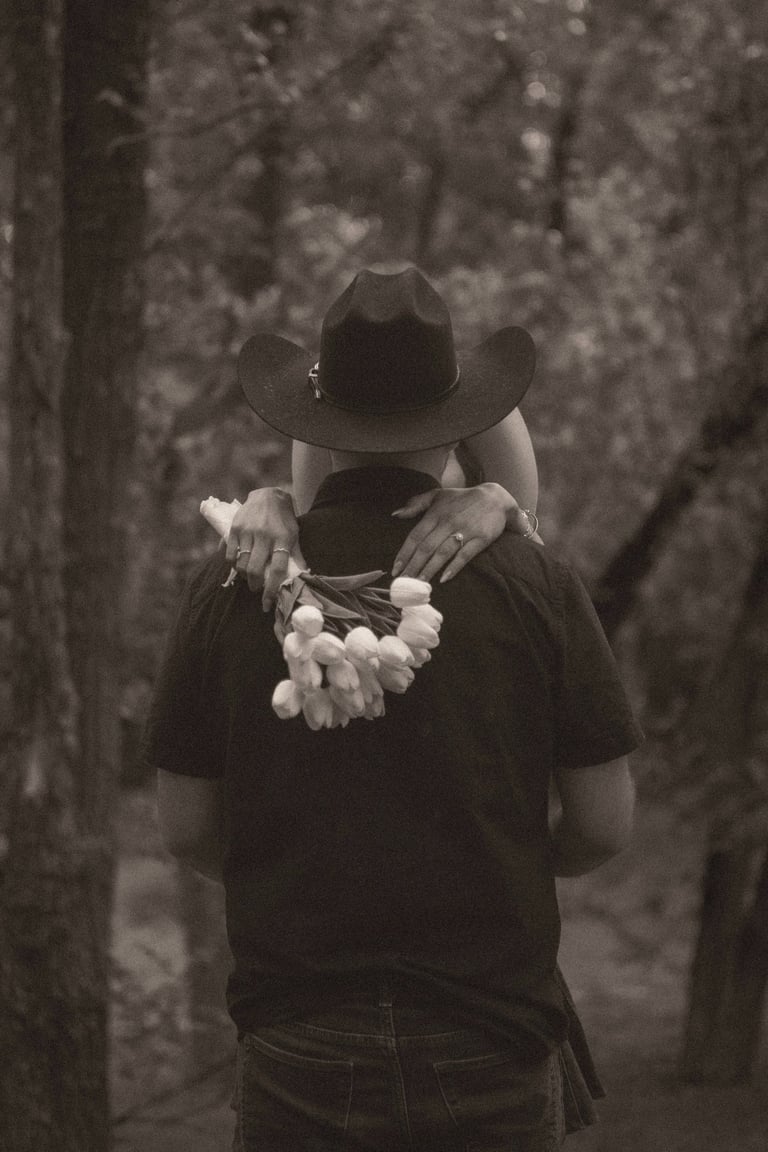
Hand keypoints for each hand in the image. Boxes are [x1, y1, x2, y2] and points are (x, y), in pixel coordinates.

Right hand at [225, 488, 305, 609]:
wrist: (268, 495)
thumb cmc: (284, 520)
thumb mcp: (293, 535)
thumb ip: (295, 556)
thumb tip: (301, 578)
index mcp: (283, 538)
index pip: (277, 569)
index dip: (272, 589)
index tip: (267, 603)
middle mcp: (265, 535)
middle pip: (255, 570)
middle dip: (254, 586)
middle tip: (256, 588)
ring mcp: (248, 531)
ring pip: (241, 564)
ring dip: (243, 576)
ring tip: (248, 576)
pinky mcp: (235, 528)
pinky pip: (230, 554)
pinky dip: (233, 565)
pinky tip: (238, 565)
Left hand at [391, 483, 538, 582]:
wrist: (495, 498)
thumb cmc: (462, 499)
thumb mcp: (438, 495)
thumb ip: (416, 503)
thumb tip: (396, 514)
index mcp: (435, 513)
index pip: (415, 536)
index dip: (404, 554)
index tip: (395, 569)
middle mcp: (448, 522)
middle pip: (426, 548)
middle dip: (413, 566)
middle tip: (404, 582)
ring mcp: (465, 531)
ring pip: (443, 553)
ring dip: (430, 570)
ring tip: (420, 583)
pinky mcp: (480, 538)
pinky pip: (465, 555)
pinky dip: (454, 568)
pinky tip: (444, 579)